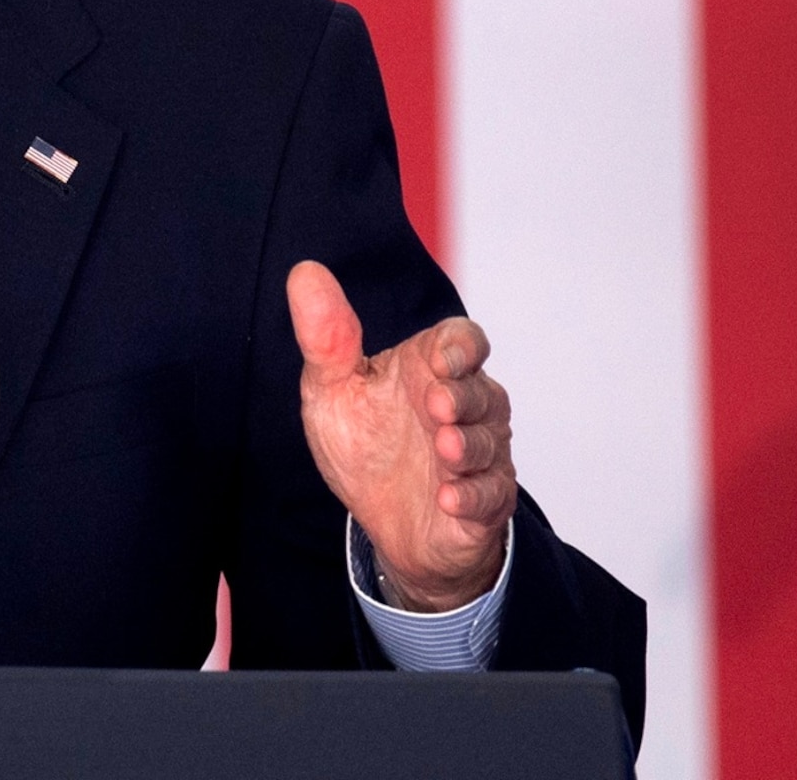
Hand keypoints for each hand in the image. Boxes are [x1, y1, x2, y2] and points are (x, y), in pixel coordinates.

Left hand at [286, 261, 512, 611]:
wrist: (388, 524)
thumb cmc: (367, 446)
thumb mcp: (333, 391)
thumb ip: (326, 338)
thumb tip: (305, 273)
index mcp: (429, 369)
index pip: (462, 340)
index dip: (460, 346)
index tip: (440, 359)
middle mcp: (465, 405)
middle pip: (480, 389)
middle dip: (463, 398)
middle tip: (437, 406)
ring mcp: (481, 452)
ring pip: (490, 441)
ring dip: (469, 446)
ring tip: (445, 450)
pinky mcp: (488, 499)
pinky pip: (492, 494)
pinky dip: (473, 496)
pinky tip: (449, 498)